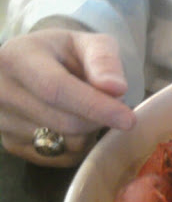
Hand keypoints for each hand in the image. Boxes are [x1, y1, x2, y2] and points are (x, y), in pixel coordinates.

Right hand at [0, 29, 135, 166]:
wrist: (33, 66)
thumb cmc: (65, 54)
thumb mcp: (87, 43)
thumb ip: (104, 60)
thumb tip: (116, 88)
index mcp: (17, 59)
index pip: (56, 89)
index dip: (95, 106)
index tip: (128, 119)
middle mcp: (0, 92)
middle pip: (65, 122)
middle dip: (99, 118)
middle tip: (109, 105)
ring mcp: (2, 122)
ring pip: (66, 144)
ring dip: (90, 132)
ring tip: (84, 109)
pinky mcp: (12, 146)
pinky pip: (62, 157)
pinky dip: (79, 145)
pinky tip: (73, 124)